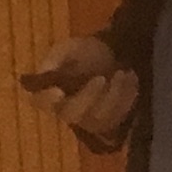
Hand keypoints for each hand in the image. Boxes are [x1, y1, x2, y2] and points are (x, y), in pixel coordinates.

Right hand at [20, 32, 138, 146]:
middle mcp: (67, 111)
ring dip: (113, 96)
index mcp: (50, 91)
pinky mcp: (110, 123)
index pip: (40, 101)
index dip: (47, 99)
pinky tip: (130, 79)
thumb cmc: (85, 52)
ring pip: (99, 118)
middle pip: (73, 114)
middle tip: (101, 78)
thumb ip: (57, 58)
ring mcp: (89, 120)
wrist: (111, 56)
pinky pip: (119, 116)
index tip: (58, 90)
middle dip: (88, 97)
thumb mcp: (69, 48)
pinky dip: (126, 97)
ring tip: (122, 73)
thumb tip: (46, 71)